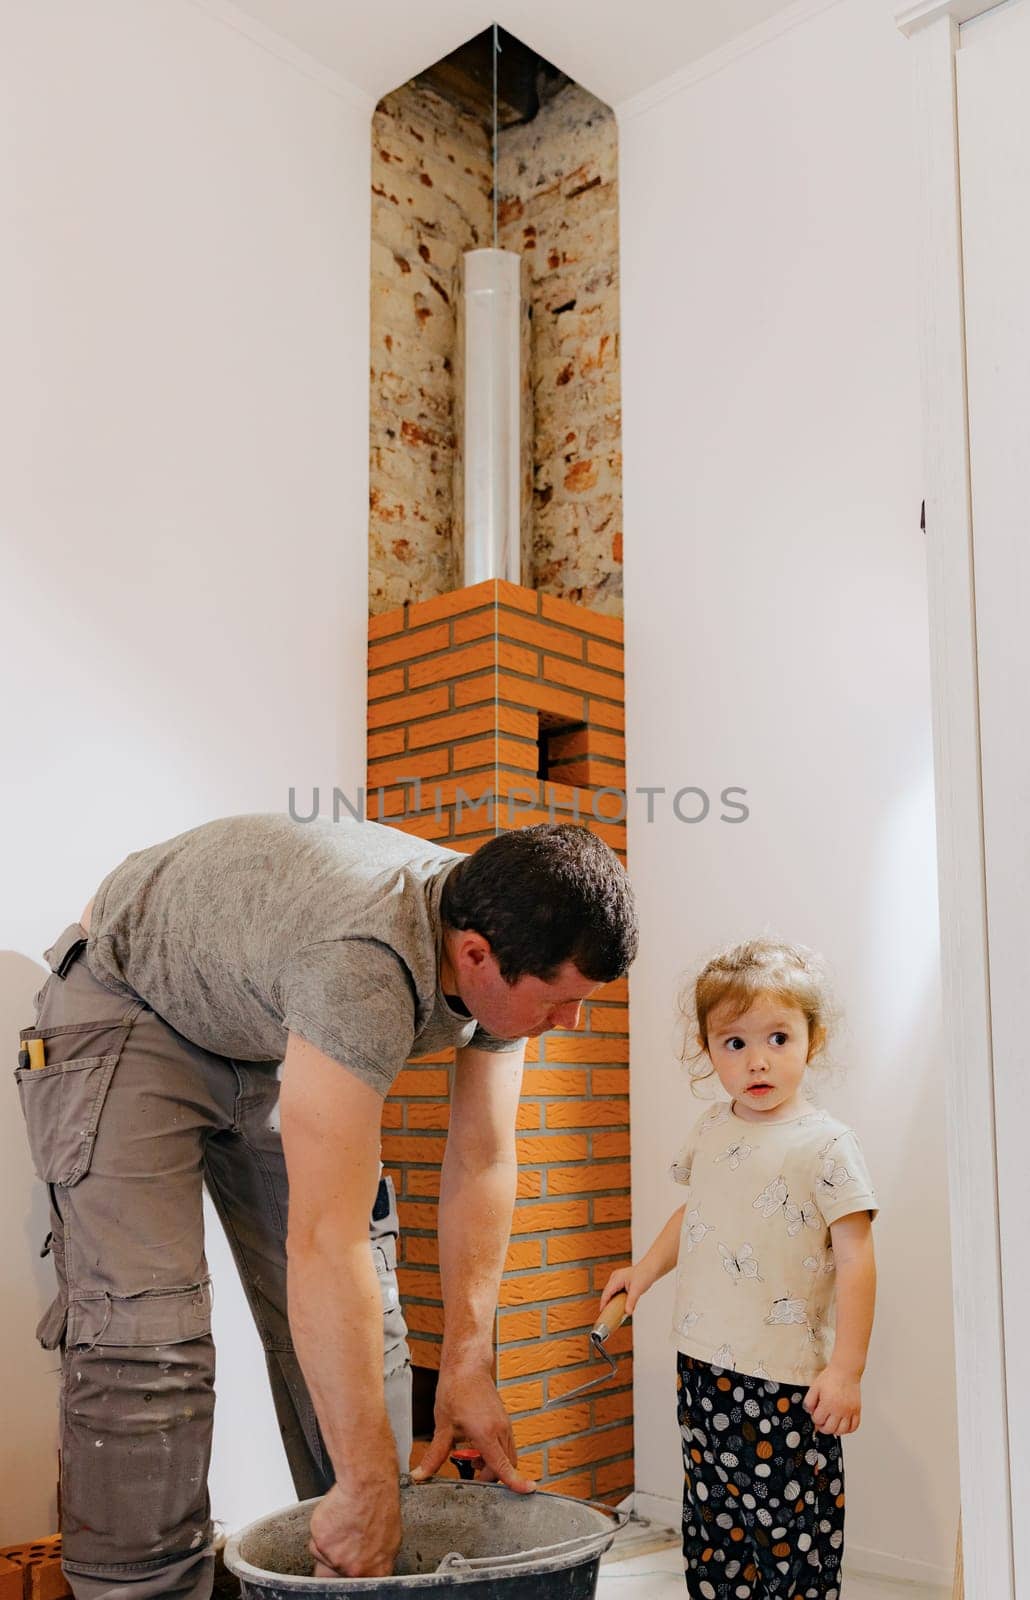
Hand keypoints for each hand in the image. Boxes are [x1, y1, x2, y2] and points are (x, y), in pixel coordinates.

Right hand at [308, 1465, 400, 1577]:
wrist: (368, 1485)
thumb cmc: (381, 1505)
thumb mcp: (390, 1539)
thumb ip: (376, 1560)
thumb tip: (371, 1566)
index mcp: (376, 1572)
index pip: (358, 1586)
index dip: (351, 1575)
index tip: (348, 1568)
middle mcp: (355, 1571)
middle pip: (338, 1573)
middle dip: (340, 1558)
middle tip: (348, 1537)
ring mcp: (337, 1559)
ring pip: (325, 1557)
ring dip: (331, 1542)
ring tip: (345, 1523)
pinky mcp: (320, 1544)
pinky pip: (316, 1541)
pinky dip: (322, 1530)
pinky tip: (336, 1518)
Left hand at [411, 1358, 535, 1492]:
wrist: (467, 1366)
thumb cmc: (455, 1390)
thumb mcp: (443, 1426)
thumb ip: (434, 1455)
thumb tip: (420, 1475)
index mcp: (485, 1434)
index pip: (503, 1466)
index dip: (515, 1482)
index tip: (528, 1491)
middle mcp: (500, 1430)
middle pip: (506, 1466)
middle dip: (492, 1477)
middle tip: (472, 1475)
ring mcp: (505, 1424)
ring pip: (509, 1455)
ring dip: (495, 1465)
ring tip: (473, 1458)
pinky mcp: (504, 1420)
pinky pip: (507, 1444)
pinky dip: (497, 1453)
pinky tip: (478, 1446)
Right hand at [600, 1263, 649, 1315]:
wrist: (652, 1268)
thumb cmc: (645, 1274)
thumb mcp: (637, 1290)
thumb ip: (631, 1302)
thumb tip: (627, 1312)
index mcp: (616, 1278)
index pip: (606, 1293)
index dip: (603, 1303)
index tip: (602, 1312)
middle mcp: (615, 1278)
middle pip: (608, 1293)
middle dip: (607, 1303)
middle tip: (608, 1314)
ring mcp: (618, 1279)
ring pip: (612, 1292)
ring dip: (613, 1301)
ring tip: (613, 1311)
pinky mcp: (622, 1282)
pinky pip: (617, 1292)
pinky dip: (618, 1298)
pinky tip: (620, 1305)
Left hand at [803, 1365, 861, 1434]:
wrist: (845, 1371)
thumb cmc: (831, 1377)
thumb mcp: (815, 1387)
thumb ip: (809, 1400)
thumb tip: (809, 1411)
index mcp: (828, 1403)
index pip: (818, 1420)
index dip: (814, 1419)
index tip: (815, 1416)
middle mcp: (839, 1409)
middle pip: (829, 1429)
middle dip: (823, 1427)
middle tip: (822, 1423)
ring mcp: (849, 1411)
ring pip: (842, 1431)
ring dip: (835, 1430)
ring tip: (832, 1424)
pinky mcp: (857, 1410)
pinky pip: (854, 1426)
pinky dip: (848, 1429)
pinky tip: (843, 1425)